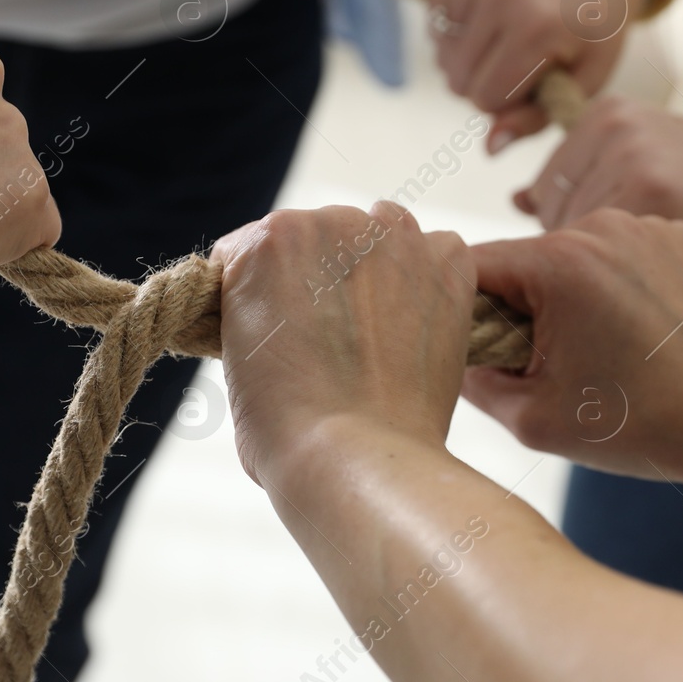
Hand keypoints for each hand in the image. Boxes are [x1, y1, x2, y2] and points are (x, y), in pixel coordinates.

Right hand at [211, 203, 474, 481]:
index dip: (263, 290)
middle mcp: (331, 223)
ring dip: (375, 269)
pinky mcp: (445, 262)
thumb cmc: (286, 426)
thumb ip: (256, 312)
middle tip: (328, 339)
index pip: (255, 249)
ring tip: (375, 333)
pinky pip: (436, 254)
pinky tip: (417, 329)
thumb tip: (283, 315)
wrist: (356, 458)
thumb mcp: (236, 357)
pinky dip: (428, 283)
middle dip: (320, 278)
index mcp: (267, 241)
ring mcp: (393, 239)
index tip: (276, 326)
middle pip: (321, 238)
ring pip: (379, 235)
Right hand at [430, 0, 643, 151]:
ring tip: (505, 42)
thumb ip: (534, 119)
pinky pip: (436, 21)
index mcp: (537, 26)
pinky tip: (489, 21)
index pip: (484, 99)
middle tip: (520, 63)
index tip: (533, 84)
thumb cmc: (592, 33)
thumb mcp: (581, 83)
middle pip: (458, 79)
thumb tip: (488, 150)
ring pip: (442, 54)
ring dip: (469, 59)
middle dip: (485, 83)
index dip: (507, 103)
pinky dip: (457, 30)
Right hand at [462, 209, 682, 500]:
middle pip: (524, 259)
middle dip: (518, 306)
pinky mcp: (678, 234)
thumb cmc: (643, 426)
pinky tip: (633, 330)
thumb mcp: (534, 420)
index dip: (462, 310)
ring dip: (566, 293)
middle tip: (542, 363)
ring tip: (595, 349)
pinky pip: (619, 251)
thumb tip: (455, 352)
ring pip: (571, 253)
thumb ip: (473, 380)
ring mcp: (645, 225)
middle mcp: (602, 224)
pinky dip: (613, 284)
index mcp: (560, 262)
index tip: (477, 350)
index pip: (472, 267)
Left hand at [518, 96, 682, 279]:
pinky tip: (672, 265)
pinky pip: (603, 252)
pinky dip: (630, 273)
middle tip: (649, 256)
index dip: (579, 233)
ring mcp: (628, 152)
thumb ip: (586, 179)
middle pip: (552, 215)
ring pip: (573, 238)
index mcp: (605, 112)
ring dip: (608, 267)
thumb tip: (516, 200)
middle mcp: (610, 123)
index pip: (545, 192)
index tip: (627, 242)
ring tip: (662, 258)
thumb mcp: (649, 169)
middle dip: (588, 250)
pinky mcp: (649, 188)